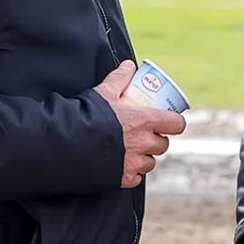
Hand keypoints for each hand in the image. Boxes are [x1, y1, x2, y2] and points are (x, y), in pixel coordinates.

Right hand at [93, 61, 186, 187]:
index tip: (169, 122)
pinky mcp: (123, 178)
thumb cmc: (88, 115)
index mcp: (145, 121)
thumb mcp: (104, 91)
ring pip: (151, 162)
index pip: (176, 124)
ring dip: (146, 157)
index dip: (175, 123)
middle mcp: (144, 143)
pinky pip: (136, 177)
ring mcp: (134, 163)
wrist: (68, 143)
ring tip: (135, 150)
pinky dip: (133, 173)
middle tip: (147, 135)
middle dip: (157, 140)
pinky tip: (124, 165)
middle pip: (163, 145)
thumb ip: (119, 78)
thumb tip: (129, 65)